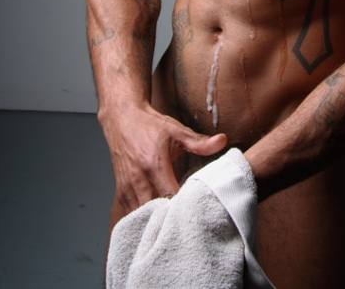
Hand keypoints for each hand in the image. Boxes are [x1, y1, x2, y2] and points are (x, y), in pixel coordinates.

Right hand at [100, 102, 227, 214]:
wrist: (122, 119)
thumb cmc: (150, 125)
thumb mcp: (176, 130)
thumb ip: (199, 141)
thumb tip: (223, 141)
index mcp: (154, 165)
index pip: (170, 196)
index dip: (183, 207)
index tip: (197, 211)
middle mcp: (139, 179)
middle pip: (154, 213)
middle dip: (170, 220)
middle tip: (188, 224)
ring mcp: (127, 188)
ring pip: (142, 217)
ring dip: (157, 222)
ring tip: (173, 225)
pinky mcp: (121, 192)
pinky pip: (132, 214)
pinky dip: (144, 220)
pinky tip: (157, 221)